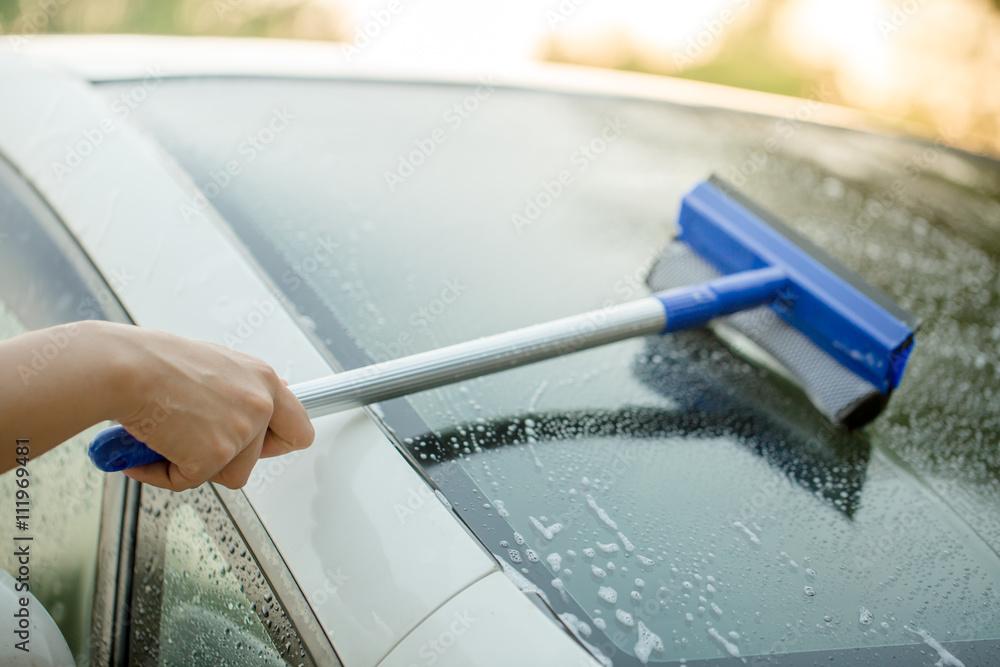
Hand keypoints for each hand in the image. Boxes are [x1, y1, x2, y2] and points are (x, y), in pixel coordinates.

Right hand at [107, 324, 314, 490]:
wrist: (122, 368)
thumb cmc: (154, 362)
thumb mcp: (214, 365)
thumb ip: (241, 389)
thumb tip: (259, 405)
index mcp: (262, 379)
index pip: (299, 427)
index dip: (277, 442)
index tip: (262, 445)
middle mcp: (259, 404)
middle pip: (257, 458)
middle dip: (226, 457)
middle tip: (195, 440)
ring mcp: (240, 432)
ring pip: (226, 473)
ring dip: (194, 464)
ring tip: (167, 436)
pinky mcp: (213, 456)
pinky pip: (189, 481)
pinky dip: (163, 472)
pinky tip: (147, 449)